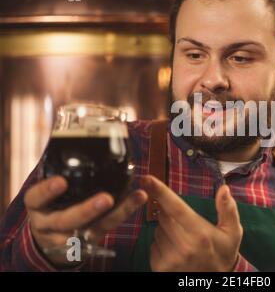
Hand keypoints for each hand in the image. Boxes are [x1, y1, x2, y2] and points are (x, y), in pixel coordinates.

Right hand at [24, 176, 147, 266]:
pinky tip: (136, 201)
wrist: (49, 237)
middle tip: (106, 199)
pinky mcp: (86, 242)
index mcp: (36, 205)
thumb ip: (61, 172)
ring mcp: (66, 237)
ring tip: (134, 198)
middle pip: (65, 220)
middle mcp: (47, 224)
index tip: (61, 182)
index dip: (47, 191)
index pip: (35, 198)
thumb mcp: (47, 192)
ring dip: (114, 215)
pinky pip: (105, 230)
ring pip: (90, 230)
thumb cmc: (52, 203)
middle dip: (86, 210)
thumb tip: (78, 133)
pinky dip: (122, 215)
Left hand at [143, 175, 242, 271]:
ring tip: (184, 240)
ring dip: (166, 230)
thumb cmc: (224, 252)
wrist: (215, 281)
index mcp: (200, 234)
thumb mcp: (232, 231)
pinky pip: (153, 245)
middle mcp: (183, 247)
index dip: (160, 192)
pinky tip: (176, 250)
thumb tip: (224, 188)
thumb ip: (228, 209)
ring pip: (157, 230)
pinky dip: (161, 243)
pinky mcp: (160, 268)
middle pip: (163, 216)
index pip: (176, 208)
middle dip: (169, 214)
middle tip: (185, 224)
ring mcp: (170, 259)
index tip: (146, 178)